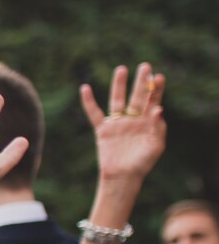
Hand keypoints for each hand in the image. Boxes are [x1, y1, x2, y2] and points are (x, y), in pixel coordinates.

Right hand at [80, 62, 165, 190]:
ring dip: (119, 85)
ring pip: (117, 100)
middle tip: (145, 66)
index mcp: (147, 123)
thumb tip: (158, 109)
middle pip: (137, 96)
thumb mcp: (156, 146)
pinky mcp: (103, 130)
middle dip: (141, 81)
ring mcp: (117, 124)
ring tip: (121, 69)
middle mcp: (133, 120)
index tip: (158, 77)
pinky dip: (88, 102)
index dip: (156, 89)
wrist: (123, 177)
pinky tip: (85, 88)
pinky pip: (94, 113)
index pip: (153, 101)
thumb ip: (158, 127)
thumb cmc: (142, 164)